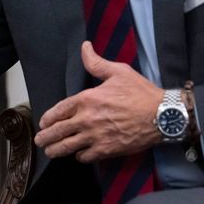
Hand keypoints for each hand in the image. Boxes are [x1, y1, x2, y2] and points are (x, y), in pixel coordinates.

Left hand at [33, 41, 161, 162]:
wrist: (163, 115)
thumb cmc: (141, 93)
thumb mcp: (118, 72)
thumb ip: (96, 63)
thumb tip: (85, 47)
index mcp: (87, 99)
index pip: (58, 111)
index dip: (48, 119)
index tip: (43, 123)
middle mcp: (87, 119)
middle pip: (58, 131)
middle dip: (45, 138)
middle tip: (40, 141)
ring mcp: (96, 136)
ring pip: (67, 147)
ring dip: (56, 150)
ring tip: (50, 151)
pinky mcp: (107, 150)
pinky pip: (85, 157)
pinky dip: (79, 156)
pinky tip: (79, 154)